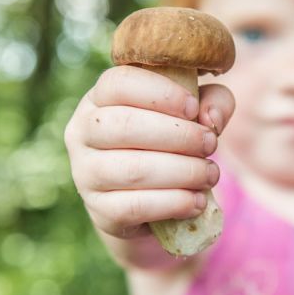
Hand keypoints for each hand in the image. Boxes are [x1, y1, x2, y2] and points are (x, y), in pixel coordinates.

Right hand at [64, 65, 234, 239]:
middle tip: (210, 144)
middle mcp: (82, 132)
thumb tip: (211, 118)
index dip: (160, 93)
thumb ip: (211, 101)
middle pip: (125, 125)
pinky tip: (197, 201)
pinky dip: (173, 203)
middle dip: (178, 135)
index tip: (193, 108)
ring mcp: (85, 173)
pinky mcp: (99, 210)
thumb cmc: (169, 143)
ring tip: (210, 174)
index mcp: (98, 99)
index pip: (117, 84)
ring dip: (182, 171)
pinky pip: (135, 206)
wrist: (147, 203)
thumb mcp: (192, 114)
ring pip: (133, 169)